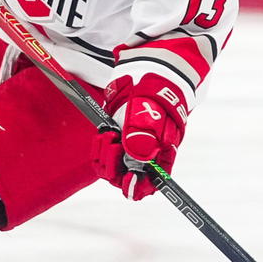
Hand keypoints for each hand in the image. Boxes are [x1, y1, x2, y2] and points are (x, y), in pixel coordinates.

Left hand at [91, 73, 188, 199]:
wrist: (146, 75)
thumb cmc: (156, 93)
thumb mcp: (151, 109)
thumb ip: (145, 131)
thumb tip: (139, 155)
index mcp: (161, 154)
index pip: (150, 183)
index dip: (138, 186)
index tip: (128, 179)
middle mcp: (145, 156)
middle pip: (126, 178)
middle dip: (115, 166)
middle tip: (114, 145)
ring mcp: (129, 149)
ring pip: (112, 168)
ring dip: (106, 156)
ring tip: (109, 135)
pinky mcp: (117, 140)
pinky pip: (104, 154)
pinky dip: (101, 146)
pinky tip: (105, 132)